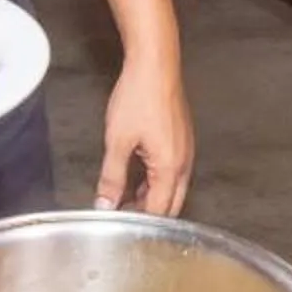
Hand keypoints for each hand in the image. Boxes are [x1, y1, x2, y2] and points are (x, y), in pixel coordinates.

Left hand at [96, 55, 192, 212]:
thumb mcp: (118, 140)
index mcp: (170, 168)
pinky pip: (174, 171)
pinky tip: (140, 178)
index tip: (118, 226)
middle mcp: (184, 162)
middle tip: (124, 218)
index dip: (138, 223)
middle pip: (171, 204)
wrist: (155, 64)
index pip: (158, 211)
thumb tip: (105, 204)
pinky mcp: (182, 139)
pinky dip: (158, 181)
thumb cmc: (140, 96)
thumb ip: (112, 177)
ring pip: (174, 188)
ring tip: (127, 201)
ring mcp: (186, 149)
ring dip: (153, 198)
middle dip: (149, 215)